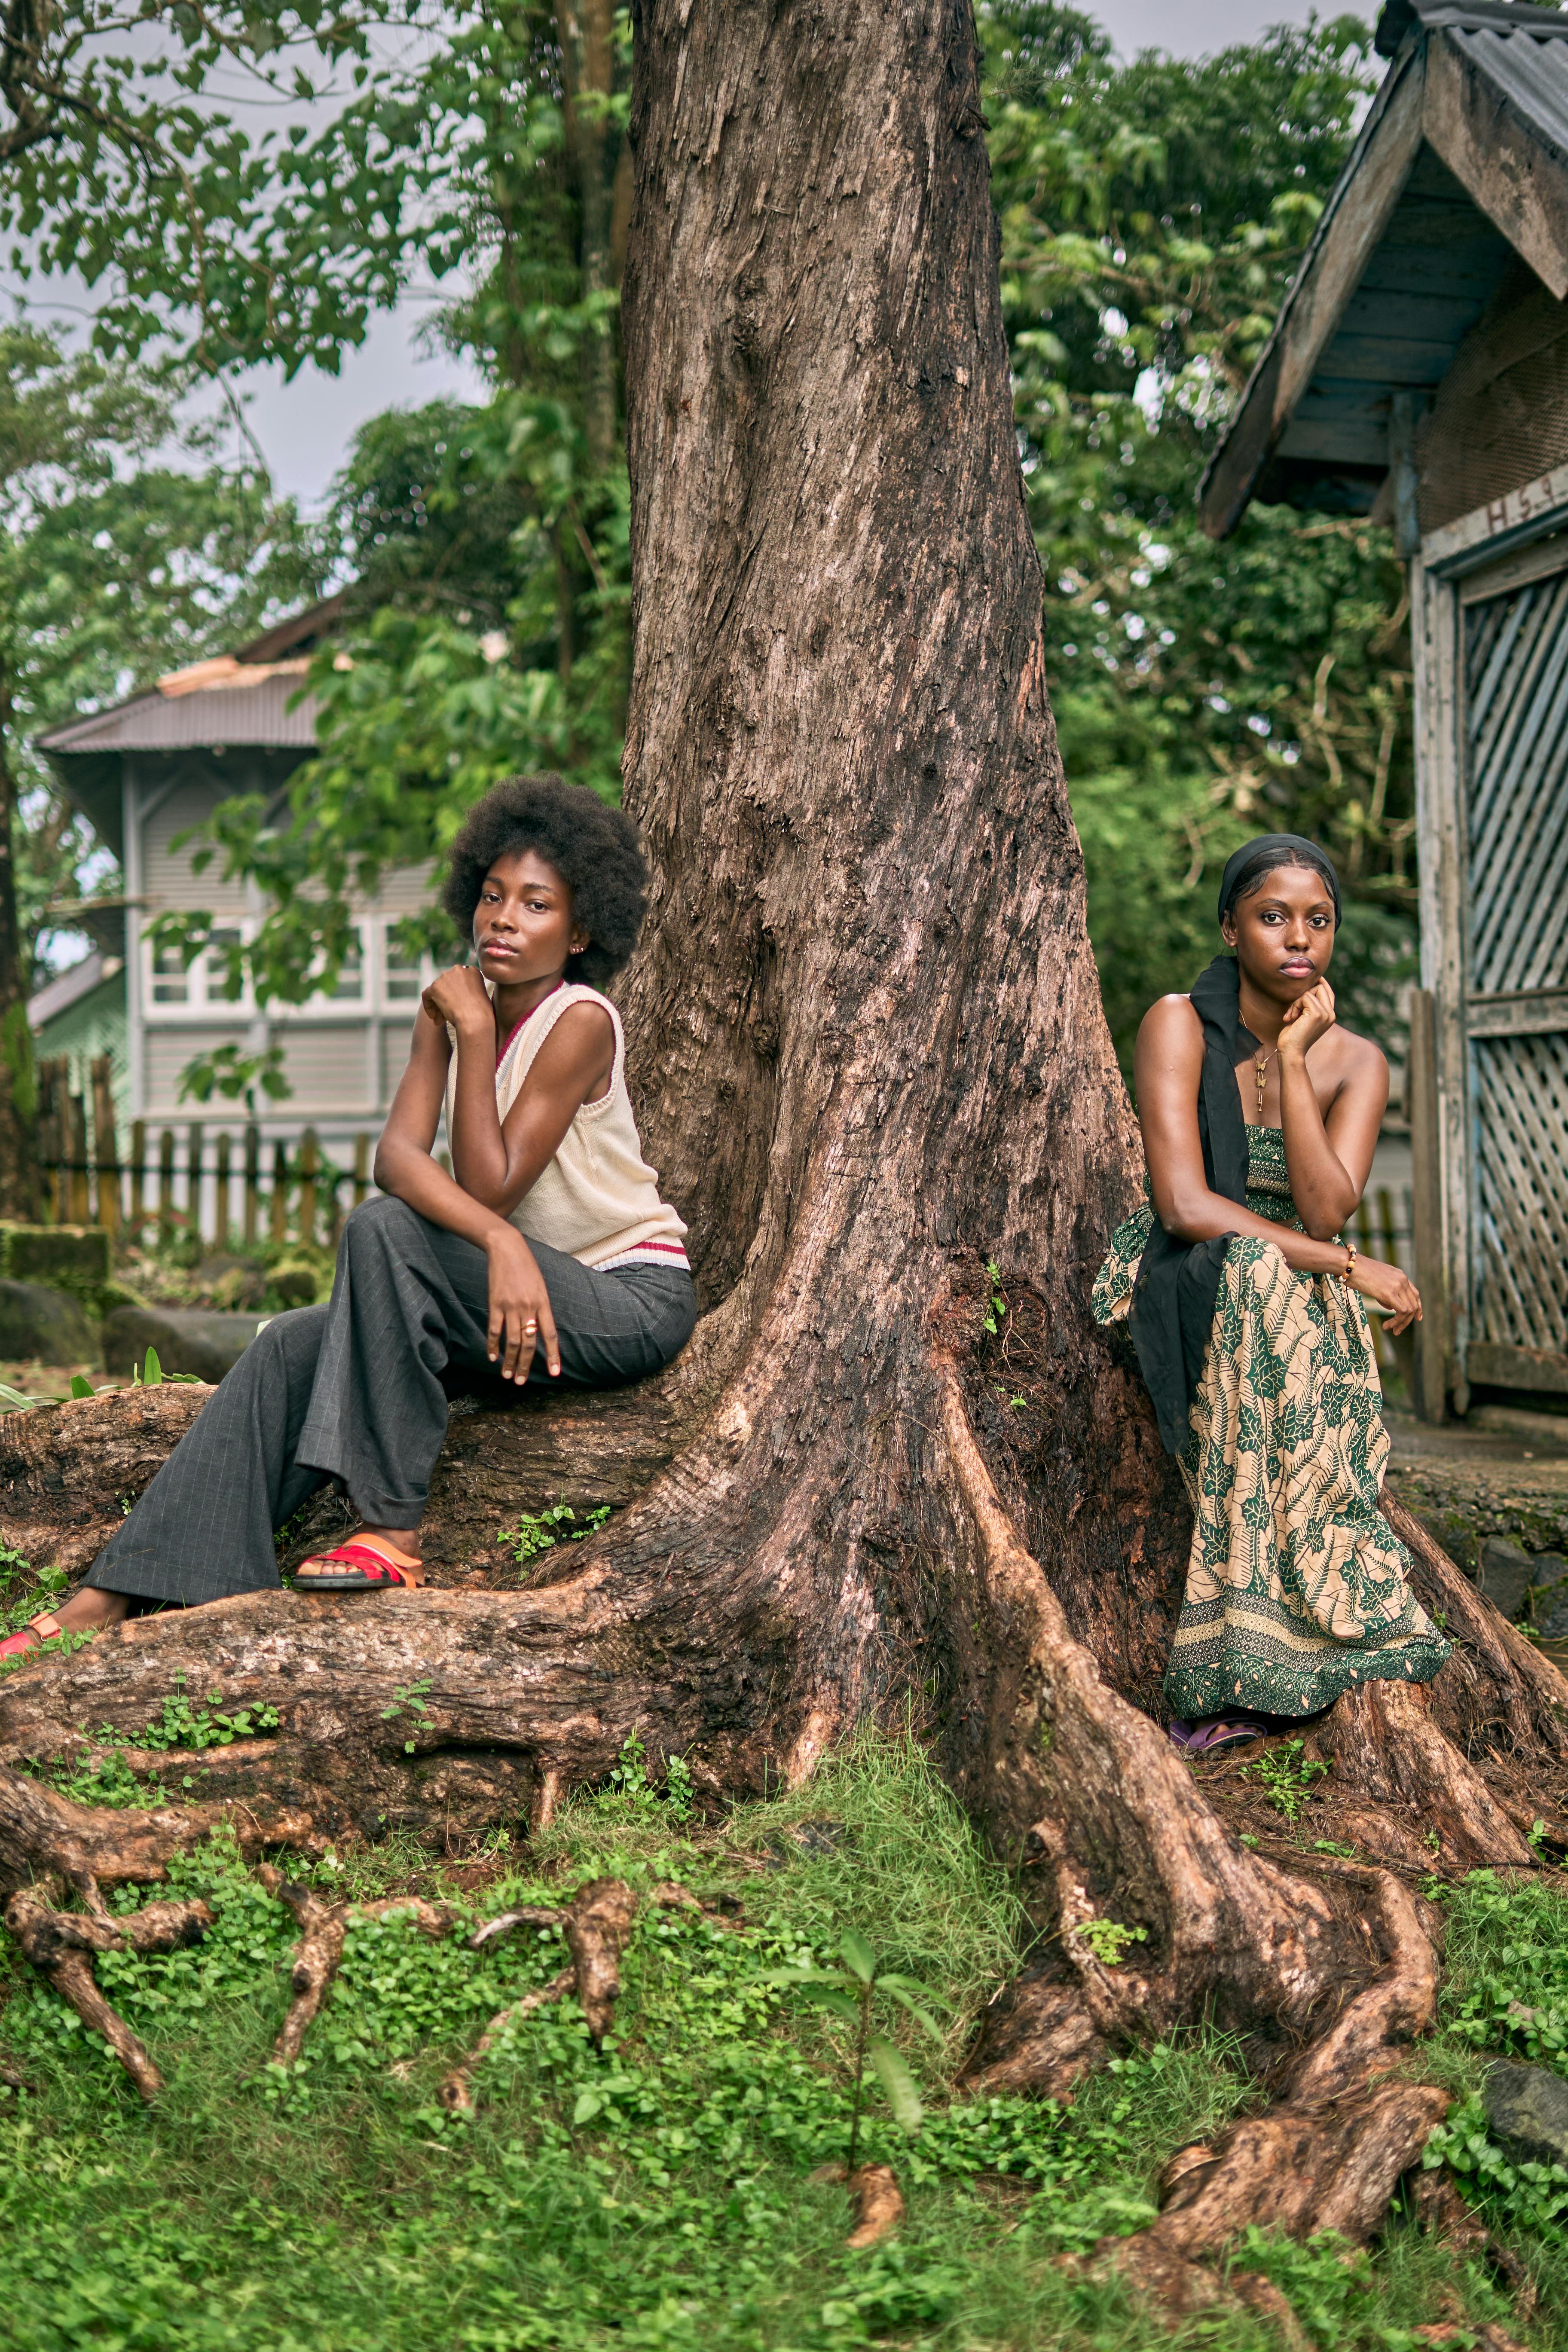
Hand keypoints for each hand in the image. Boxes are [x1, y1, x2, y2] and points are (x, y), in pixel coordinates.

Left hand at [422, 965, 492, 1035]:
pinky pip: (426, 995)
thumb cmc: (482, 1014)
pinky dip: (428, 1006)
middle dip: (446, 1000)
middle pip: (446, 985)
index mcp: (472, 971)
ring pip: (436, 991)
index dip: (456, 995)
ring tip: (440, 1021)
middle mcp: (458, 969)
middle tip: (446, 1017)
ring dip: (438, 1006)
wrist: (475, 1019)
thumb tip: (456, 996)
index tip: (457, 1007)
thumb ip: (470, 990)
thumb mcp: (481, 996)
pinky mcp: (435, 986)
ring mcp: (446, 976)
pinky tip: (434, 1018)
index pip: (458, 981)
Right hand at [484, 1226, 559, 1380]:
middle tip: (521, 1382)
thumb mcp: (541, 1287)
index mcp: (543, 1303)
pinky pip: (494, 1329)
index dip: (553, 1355)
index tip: (556, 1373)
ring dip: (509, 1361)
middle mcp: (529, 1307)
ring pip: (512, 1341)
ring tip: (507, 1375)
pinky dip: (493, 1345)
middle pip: (530, 1343)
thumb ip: (541, 1309)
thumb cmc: (527, 1268)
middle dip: (526, 1365)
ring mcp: (511, 1306)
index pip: (550, 1335)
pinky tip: (492, 1357)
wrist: (507, 1249)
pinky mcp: (495, 1303)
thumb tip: (539, 1332)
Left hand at [1279, 977, 1336, 1058]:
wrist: (1291, 1051)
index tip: (1314, 978)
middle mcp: (1331, 1014)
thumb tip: (1307, 987)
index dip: (1321, 983)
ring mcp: (1326, 1014)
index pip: (1329, 993)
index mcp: (1329, 1016)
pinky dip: (1294, 1005)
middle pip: (1321, 988)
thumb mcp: (1303, 1017)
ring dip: (1296, 1002)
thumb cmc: (1293, 1035)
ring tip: (1291, 1016)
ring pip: (1310, 991)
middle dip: (1303, 994)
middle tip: (1293, 1010)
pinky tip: (1290, 1017)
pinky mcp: (1317, 1013)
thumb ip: (1309, 1005)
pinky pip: (1304, 997)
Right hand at [1347, 1252, 1421, 1335]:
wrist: (1349, 1265)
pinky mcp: (1390, 1293)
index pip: (1415, 1293)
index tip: (1417, 1318)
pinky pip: (1402, 1312)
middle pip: (1414, 1304)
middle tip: (1396, 1330)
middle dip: (1407, 1320)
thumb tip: (1390, 1307)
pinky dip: (1396, 1322)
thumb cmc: (1356, 1272)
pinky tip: (1386, 1326)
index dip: (1417, 1307)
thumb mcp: (1376, 1280)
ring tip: (1390, 1329)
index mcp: (1399, 1275)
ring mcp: (1397, 1286)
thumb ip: (1386, 1292)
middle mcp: (1402, 1280)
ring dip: (1401, 1323)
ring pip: (1410, 1310)